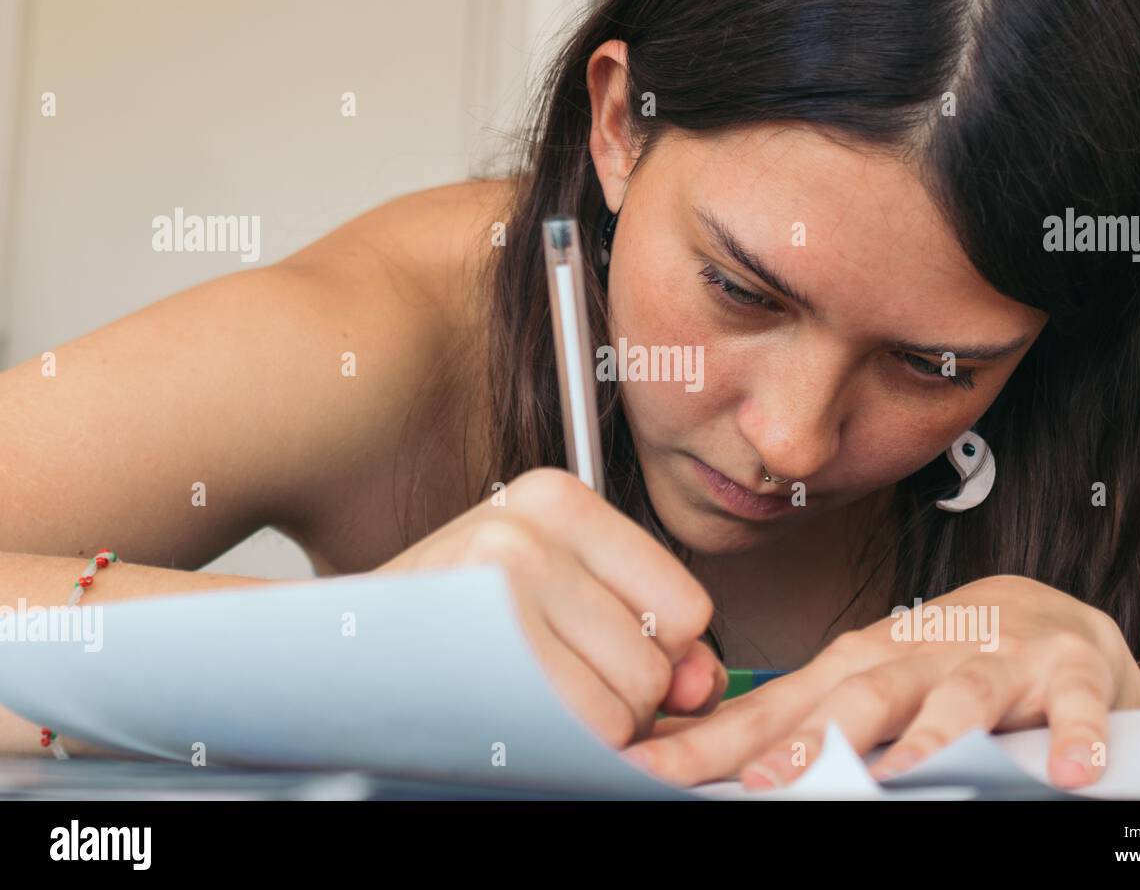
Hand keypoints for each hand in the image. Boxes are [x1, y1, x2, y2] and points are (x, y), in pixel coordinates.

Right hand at [374, 468, 725, 746]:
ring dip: (588, 724)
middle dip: (620, 697)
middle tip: (549, 680)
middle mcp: (531, 526)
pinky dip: (562, 745)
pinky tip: (510, 714)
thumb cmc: (452, 625)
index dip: (656, 655)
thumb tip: (701, 681)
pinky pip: (582, 727)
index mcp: (559, 499)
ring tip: (525, 693)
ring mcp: (500, 580)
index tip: (598, 656)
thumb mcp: (555, 597)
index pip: (686, 606)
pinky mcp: (479, 643)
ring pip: (627, 701)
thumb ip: (648, 632)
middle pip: (658, 663)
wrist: (333, 651)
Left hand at [622, 574, 1139, 788]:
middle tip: (768, 781)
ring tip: (904, 777)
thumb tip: (715, 761)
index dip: (714, 741)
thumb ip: (801, 721)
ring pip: (957, 697)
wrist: (1047, 611)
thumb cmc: (939, 658)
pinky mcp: (1068, 673)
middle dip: (812, 738)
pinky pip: (1074, 707)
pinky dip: (1074, 735)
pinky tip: (1068, 772)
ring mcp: (991, 661)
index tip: (653, 767)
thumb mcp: (865, 683)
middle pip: (858, 696)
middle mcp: (916, 655)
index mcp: (856, 663)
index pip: (773, 707)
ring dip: (930, 735)